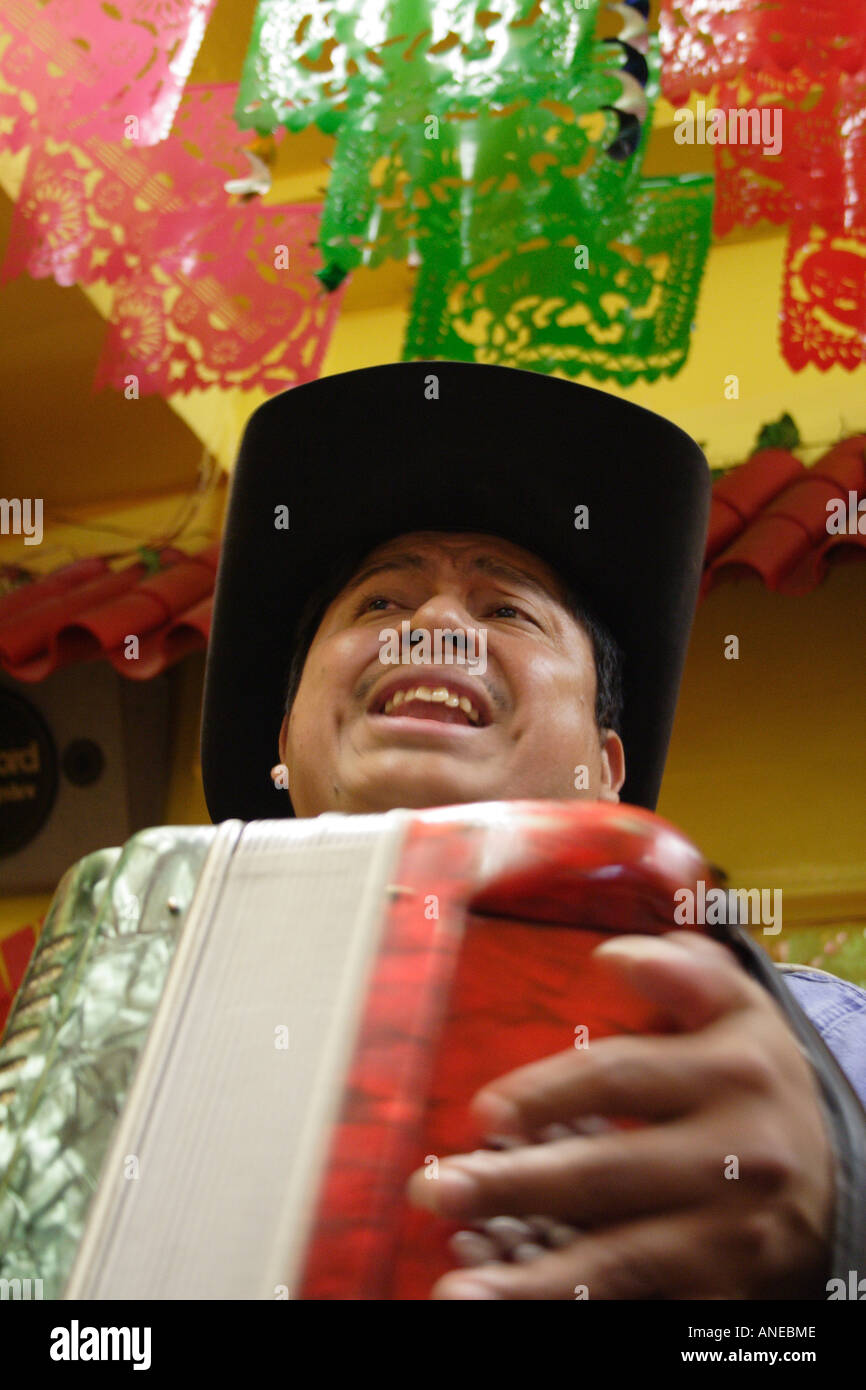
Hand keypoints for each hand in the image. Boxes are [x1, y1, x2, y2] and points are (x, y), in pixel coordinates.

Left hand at [406, 932, 834, 1298]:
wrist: (836, 1181)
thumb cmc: (755, 1083)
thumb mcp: (739, 1014)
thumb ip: (684, 973)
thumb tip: (611, 953)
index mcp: (729, 1073)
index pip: (620, 1077)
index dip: (547, 1093)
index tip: (482, 1113)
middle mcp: (733, 1158)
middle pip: (606, 1175)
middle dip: (512, 1185)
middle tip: (433, 1190)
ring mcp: (728, 1239)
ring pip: (621, 1262)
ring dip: (534, 1282)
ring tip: (458, 1290)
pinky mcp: (721, 1297)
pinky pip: (642, 1309)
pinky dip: (578, 1315)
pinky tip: (518, 1313)